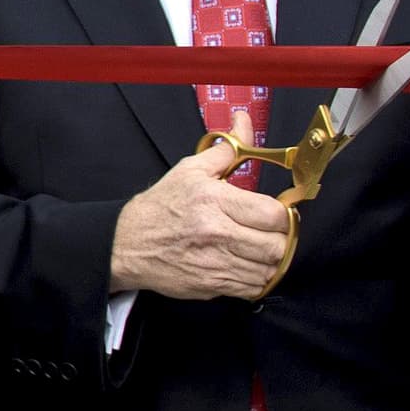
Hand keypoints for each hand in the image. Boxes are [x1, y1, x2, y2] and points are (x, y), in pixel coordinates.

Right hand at [108, 136, 291, 301]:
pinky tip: (245, 266)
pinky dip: (256, 279)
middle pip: (278, 246)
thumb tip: (244, 122)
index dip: (283, 216)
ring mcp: (215, 264)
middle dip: (280, 240)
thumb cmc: (160, 208)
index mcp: (214, 201)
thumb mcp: (190, 171)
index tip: (276, 214)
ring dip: (270, 261)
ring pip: (269, 269)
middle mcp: (217, 234)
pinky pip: (253, 288)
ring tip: (258, 250)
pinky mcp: (212, 286)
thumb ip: (226, 150)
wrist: (126, 245)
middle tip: (270, 233)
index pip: (274, 215)